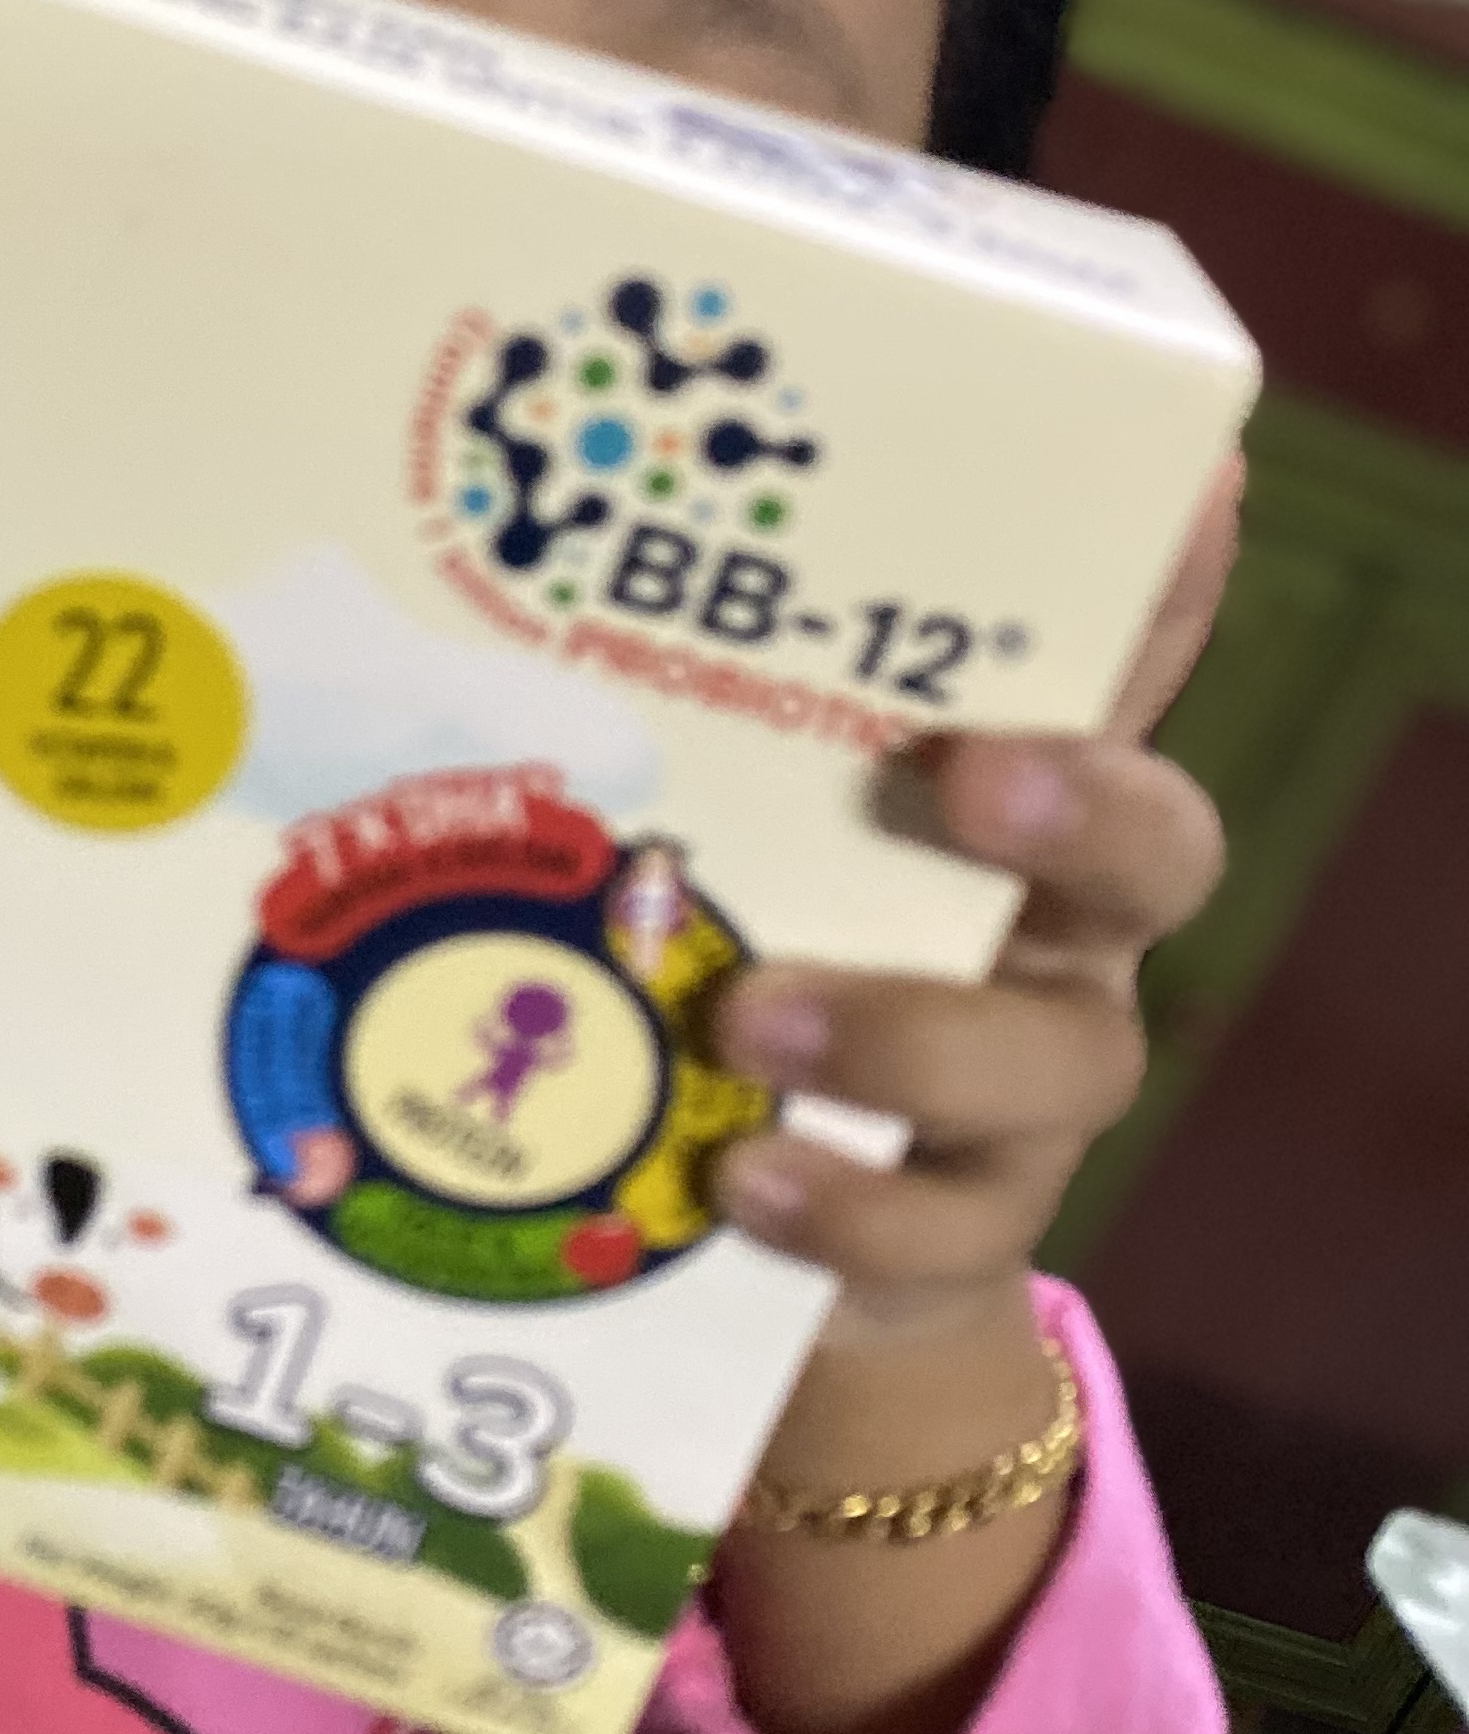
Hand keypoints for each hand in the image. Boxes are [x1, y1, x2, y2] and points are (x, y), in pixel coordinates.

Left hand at [699, 464, 1237, 1733]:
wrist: (752, 1229)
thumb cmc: (721, 958)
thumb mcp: (703, 826)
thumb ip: (663, 708)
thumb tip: (549, 515)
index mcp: (1001, 801)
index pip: (1113, 669)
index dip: (1160, 591)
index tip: (1183, 497)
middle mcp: (1050, 933)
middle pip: (1151, 852)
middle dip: (1083, 803)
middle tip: (976, 776)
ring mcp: (1025, 1093)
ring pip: (1056, 1059)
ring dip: (905, 1028)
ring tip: (747, 1014)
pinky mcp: (962, 1236)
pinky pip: (942, 1229)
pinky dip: (845, 1206)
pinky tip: (738, 1181)